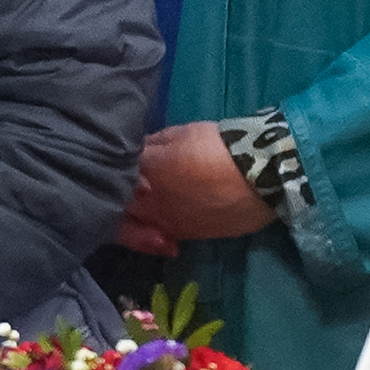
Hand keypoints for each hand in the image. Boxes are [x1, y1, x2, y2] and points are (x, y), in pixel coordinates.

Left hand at [117, 123, 273, 254]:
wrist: (259, 177)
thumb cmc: (219, 147)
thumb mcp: (182, 134)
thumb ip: (152, 144)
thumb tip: (137, 150)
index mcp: (145, 171)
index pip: (114, 171)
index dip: (110, 167)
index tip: (110, 161)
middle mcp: (148, 201)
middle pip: (119, 203)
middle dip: (114, 194)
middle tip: (114, 187)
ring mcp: (165, 222)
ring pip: (135, 225)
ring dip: (131, 217)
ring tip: (135, 207)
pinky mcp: (185, 235)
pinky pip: (158, 236)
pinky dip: (152, 231)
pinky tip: (156, 223)